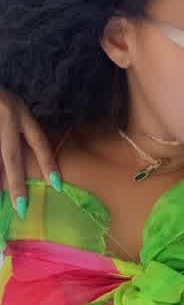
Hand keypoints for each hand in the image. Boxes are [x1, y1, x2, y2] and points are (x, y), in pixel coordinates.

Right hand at [0, 87, 61, 219]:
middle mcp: (7, 117)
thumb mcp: (16, 107)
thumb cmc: (0, 96)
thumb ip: (20, 130)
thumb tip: (19, 162)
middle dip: (17, 184)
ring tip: (2, 201)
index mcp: (20, 112)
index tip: (57, 184)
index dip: (47, 163)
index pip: (38, 141)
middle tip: (21, 208)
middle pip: (12, 156)